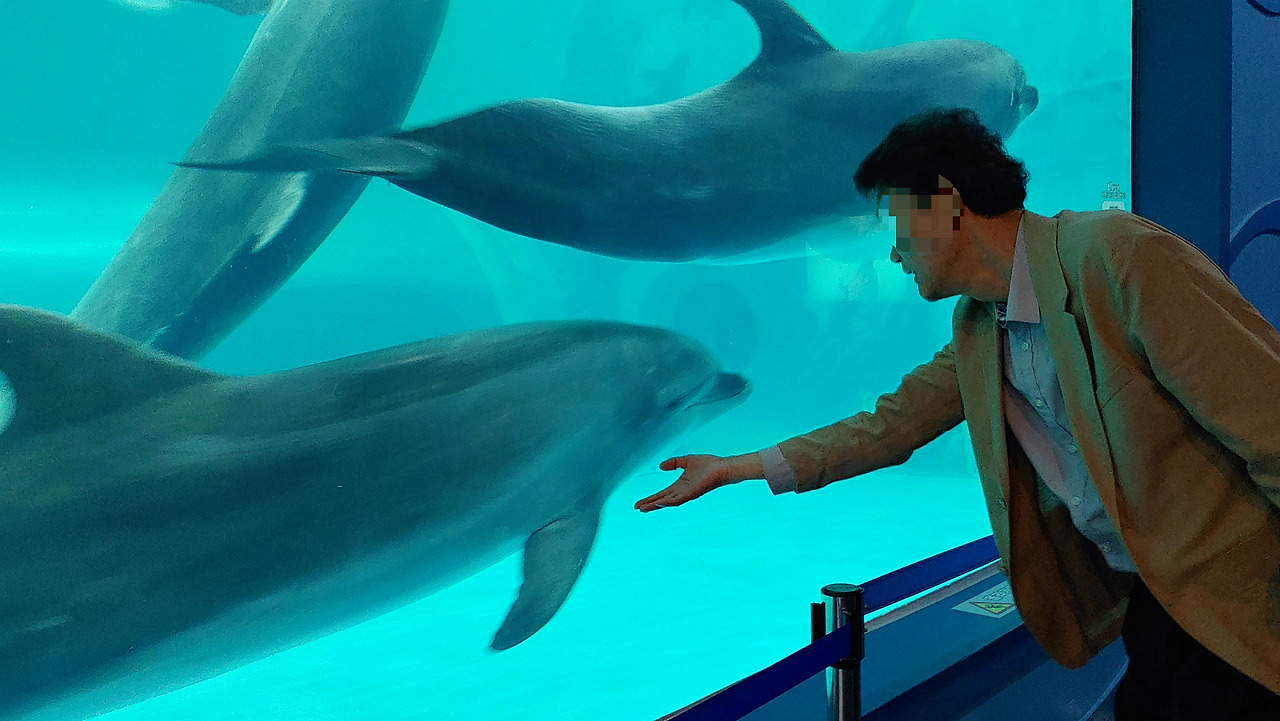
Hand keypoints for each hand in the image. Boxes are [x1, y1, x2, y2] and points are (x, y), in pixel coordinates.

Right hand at [634, 453, 756, 511]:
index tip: (639, 503)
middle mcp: (682, 492)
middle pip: (662, 501)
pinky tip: (660, 503)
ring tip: (644, 509)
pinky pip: (679, 499)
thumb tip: (661, 466)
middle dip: (650, 504)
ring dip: (656, 505)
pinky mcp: (693, 493)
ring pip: (668, 502)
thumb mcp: (686, 461)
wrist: (722, 467)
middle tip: (637, 509)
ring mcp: (687, 494)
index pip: (662, 494)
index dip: (650, 498)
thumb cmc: (709, 465)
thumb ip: (674, 463)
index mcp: (680, 486)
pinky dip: (669, 502)